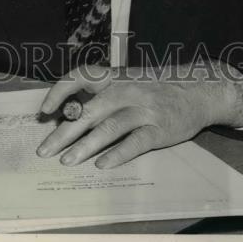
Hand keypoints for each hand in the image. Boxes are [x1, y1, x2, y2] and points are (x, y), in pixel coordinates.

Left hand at [37, 60, 242, 168]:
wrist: (198, 90)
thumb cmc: (155, 88)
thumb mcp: (128, 81)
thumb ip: (103, 93)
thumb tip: (70, 112)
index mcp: (115, 76)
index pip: (80, 76)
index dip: (59, 91)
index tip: (44, 111)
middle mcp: (126, 89)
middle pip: (89, 111)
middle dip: (64, 132)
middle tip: (44, 150)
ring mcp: (143, 109)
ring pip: (108, 128)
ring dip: (85, 146)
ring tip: (67, 161)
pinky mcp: (159, 129)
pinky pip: (134, 143)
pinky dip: (117, 154)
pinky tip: (102, 165)